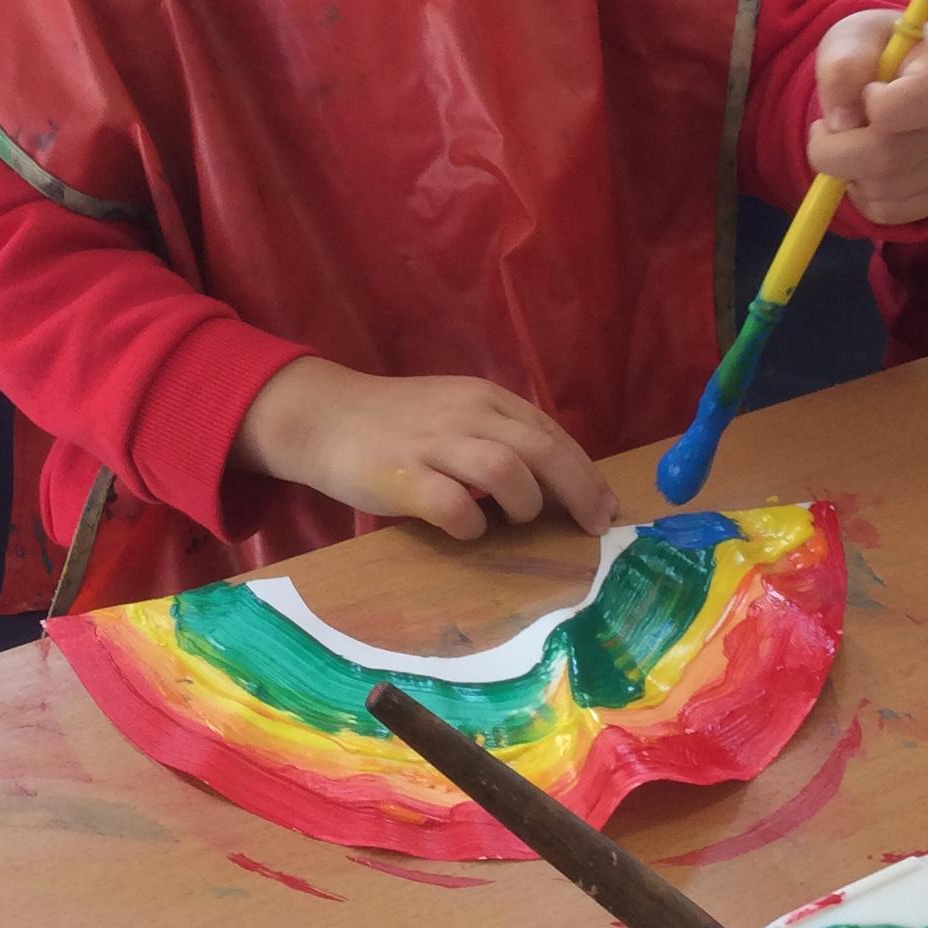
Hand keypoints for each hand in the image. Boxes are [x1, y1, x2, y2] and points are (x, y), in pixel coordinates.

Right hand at [233, 358, 619, 542]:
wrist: (323, 416)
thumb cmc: (396, 423)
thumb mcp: (456, 411)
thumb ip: (499, 434)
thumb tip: (556, 481)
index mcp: (485, 398)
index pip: (550, 433)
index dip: (585, 473)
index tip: (604, 506)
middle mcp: (466, 414)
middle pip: (541, 450)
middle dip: (578, 491)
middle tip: (592, 526)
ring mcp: (433, 444)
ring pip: (506, 469)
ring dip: (524, 502)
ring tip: (515, 519)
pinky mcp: (402, 477)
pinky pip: (453, 505)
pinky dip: (471, 524)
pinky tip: (466, 529)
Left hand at [806, 11, 927, 226]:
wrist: (904, 70)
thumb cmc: (877, 50)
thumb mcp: (851, 38)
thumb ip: (842, 67)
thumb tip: (840, 124)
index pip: (924, 99)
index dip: (878, 104)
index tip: (867, 92)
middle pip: (892, 157)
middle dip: (837, 151)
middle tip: (825, 131)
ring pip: (886, 191)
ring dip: (848, 174)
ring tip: (850, 142)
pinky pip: (891, 212)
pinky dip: (862, 196)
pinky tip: (865, 166)